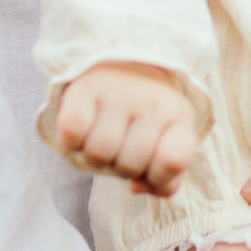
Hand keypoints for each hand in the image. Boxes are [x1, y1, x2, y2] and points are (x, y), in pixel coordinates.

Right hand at [48, 63, 195, 196]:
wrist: (124, 62)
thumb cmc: (146, 117)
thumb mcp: (168, 143)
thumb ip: (164, 179)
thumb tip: (136, 188)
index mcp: (179, 117)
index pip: (172, 162)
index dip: (156, 177)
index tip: (151, 166)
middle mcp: (152, 102)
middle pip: (129, 166)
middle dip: (121, 168)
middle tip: (121, 147)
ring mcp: (119, 93)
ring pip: (98, 154)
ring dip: (96, 158)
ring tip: (102, 138)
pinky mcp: (84, 89)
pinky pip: (72, 134)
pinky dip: (71, 142)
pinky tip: (83, 130)